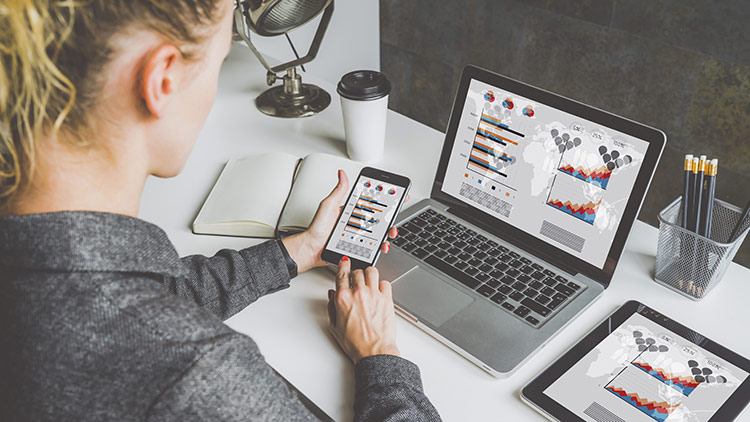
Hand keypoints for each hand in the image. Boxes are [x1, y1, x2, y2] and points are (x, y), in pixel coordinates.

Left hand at [282, 170, 398, 273]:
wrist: (312, 248)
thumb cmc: (317, 228)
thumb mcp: (329, 205)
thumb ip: (338, 191)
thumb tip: (342, 174)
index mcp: (352, 211)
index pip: (372, 202)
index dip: (385, 198)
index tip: (396, 193)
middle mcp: (357, 222)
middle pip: (380, 218)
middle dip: (391, 216)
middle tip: (395, 214)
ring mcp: (359, 235)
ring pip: (380, 233)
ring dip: (389, 232)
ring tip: (390, 232)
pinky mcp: (359, 247)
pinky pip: (373, 247)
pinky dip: (381, 246)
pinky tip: (382, 245)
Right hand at [327, 257, 399, 362]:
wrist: (374, 352)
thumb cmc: (356, 343)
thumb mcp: (334, 326)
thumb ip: (331, 307)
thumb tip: (332, 295)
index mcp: (343, 298)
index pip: (342, 273)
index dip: (343, 265)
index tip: (344, 262)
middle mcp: (358, 293)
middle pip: (357, 271)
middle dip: (356, 274)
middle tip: (357, 280)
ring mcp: (374, 295)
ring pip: (372, 271)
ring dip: (369, 274)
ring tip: (369, 280)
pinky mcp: (387, 299)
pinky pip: (385, 283)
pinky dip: (382, 285)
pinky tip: (379, 291)